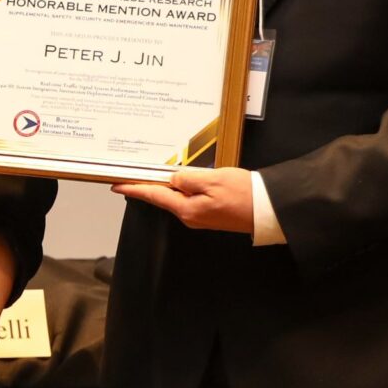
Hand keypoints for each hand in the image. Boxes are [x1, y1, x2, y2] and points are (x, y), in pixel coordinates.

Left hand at [112, 166, 254, 233]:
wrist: (269, 211)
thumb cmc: (245, 195)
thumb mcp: (213, 180)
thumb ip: (188, 179)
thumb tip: (173, 179)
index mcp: (187, 209)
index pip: (155, 196)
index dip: (135, 189)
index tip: (118, 185)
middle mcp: (190, 216)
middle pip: (165, 196)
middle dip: (151, 184)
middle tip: (135, 173)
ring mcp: (200, 217)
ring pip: (179, 196)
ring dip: (170, 184)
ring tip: (161, 171)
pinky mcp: (210, 214)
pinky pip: (191, 198)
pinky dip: (185, 187)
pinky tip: (186, 179)